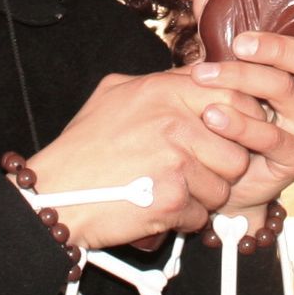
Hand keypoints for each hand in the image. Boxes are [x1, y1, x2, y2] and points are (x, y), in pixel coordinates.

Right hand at [25, 54, 293, 249]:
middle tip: (198, 172)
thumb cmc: (82, 149)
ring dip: (203, 196)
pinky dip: (182, 220)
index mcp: (164, 91)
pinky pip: (201, 216)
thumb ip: (161, 82)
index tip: (229, 135)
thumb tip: (200, 74)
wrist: (54, 195)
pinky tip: (157, 209)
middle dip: (222, 167)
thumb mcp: (115, 94)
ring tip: (172, 191)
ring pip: (224, 187)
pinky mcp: (172, 200)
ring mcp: (176, 162)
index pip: (233, 96)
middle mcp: (174, 122)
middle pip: (237, 149)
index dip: (239, 120)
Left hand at [190, 0, 293, 216]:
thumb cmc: (229, 105)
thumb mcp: (222, 60)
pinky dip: (238, 124)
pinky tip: (212, 116)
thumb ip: (216, 24)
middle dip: (277, 47)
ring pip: (287, 92)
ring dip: (241, 79)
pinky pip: (271, 136)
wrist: (222, 168)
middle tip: (239, 43)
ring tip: (202, 75)